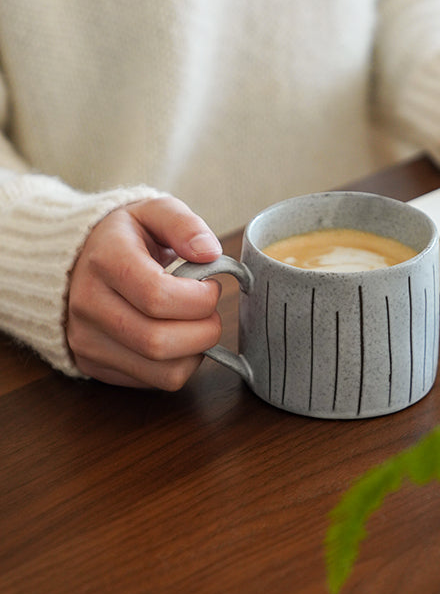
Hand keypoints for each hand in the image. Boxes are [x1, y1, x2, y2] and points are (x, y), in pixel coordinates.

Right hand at [67, 196, 223, 389]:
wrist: (74, 259)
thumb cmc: (124, 236)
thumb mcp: (153, 211)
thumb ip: (183, 224)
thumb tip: (209, 253)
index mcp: (105, 260)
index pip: (157, 296)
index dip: (199, 299)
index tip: (211, 287)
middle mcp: (88, 304)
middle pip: (158, 341)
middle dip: (204, 331)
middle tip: (210, 312)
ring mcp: (86, 338)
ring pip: (160, 371)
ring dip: (195, 353)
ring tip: (195, 325)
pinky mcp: (92, 363)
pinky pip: (152, 382)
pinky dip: (177, 366)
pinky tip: (176, 339)